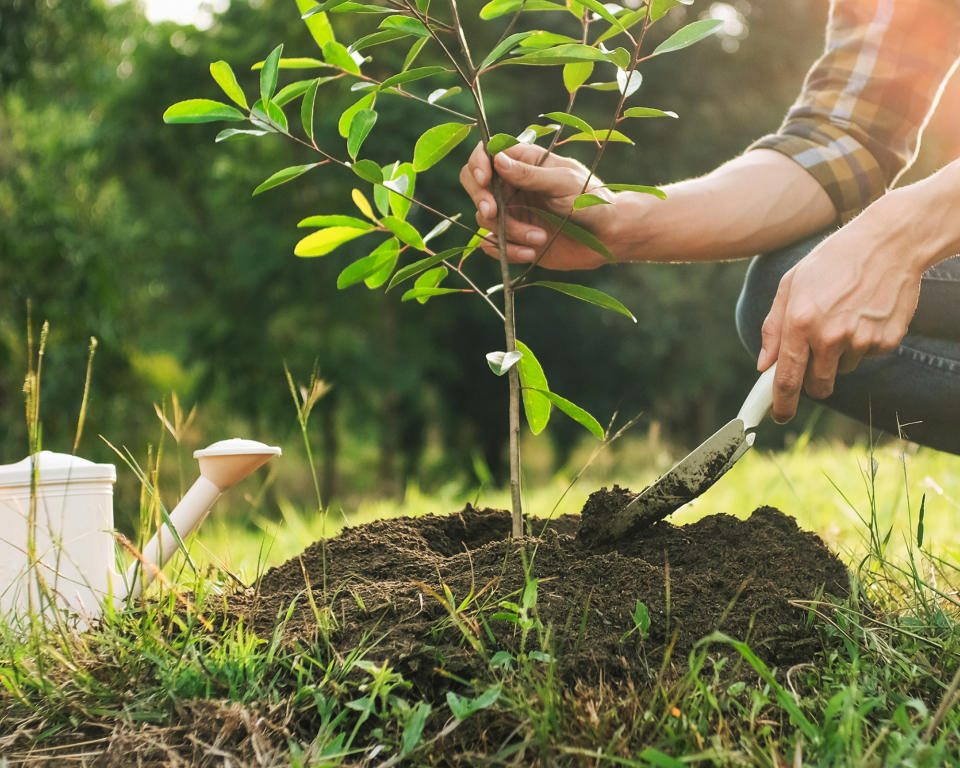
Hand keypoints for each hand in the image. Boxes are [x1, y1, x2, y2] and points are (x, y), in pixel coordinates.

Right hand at [459, 142, 618, 269]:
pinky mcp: (514, 239)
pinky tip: (530, 253)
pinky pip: (493, 244)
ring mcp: (511, 213)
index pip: (487, 154)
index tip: (484, 179)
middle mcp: (513, 186)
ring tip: (540, 237)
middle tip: (492, 212)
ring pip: (485, 219)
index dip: (478, 164)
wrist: (607, 238)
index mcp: (525, 162)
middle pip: (475, 184)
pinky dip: (507, 251)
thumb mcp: (563, 182)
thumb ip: (530, 173)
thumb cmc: (592, 200)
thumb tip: (497, 160)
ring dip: (508, 231)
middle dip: (480, 198)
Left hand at [757, 211, 922, 422]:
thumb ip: (774, 328)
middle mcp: (830, 336)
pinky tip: (864, 313)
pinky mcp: (886, 341)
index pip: (787, 379)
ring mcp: (861, 340)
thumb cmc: (832, 262)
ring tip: (844, 317)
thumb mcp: (791, 285)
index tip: (779, 416)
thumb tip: (764, 365)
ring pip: (843, 368)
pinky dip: (863, 342)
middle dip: (813, 384)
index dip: (782, 404)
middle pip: (818, 386)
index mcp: (800, 322)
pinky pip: (867, 356)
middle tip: (814, 364)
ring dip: (839, 355)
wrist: (888, 243)